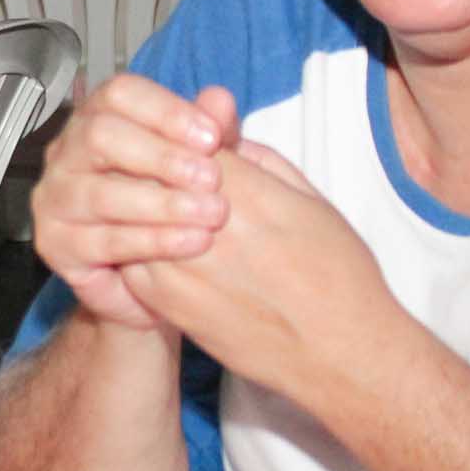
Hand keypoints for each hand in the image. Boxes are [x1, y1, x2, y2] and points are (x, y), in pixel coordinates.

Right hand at [29, 75, 234, 330]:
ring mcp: (54, 198)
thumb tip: (219, 99)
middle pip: (100, 136)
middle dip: (162, 156)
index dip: (167, 111)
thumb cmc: (175, 206)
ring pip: (100, 193)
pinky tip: (193, 241)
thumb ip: (212, 132)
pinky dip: (153, 241)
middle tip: (212, 179)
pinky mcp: (54, 244)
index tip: (213, 138)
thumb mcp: (203, 165)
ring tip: (212, 214)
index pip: (119, 94)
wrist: (158, 278)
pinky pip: (102, 241)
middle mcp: (67, 152)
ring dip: (163, 203)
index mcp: (99, 118)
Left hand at [126, 140, 399, 401]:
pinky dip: (136, 248)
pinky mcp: (168, 306)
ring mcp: (181, 270)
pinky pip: (130, 261)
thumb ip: (256, 155)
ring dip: (138, 208)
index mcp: (246, 193)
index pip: (182, 140)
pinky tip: (158, 248)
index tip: (182, 141)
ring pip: (130, 218)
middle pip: (148, 175)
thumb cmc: (337, 273)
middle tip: (158, 169)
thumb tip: (219, 117)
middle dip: (151, 166)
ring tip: (157, 208)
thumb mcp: (309, 198)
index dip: (178, 136)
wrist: (339, 353)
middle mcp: (206, 228)